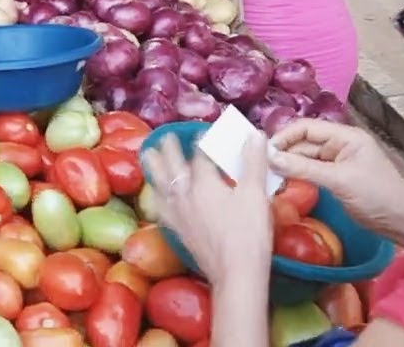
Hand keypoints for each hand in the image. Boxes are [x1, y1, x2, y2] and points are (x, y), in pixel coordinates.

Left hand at [141, 132, 272, 286]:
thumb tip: (254, 134)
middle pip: (172, 164)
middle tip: (166, 136)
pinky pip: (160, 206)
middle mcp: (184, 194)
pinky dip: (157, 195)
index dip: (204, 140)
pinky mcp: (175, 230)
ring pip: (159, 183)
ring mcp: (177, 213)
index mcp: (204, 183)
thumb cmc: (249, 233)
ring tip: (148, 154)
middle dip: (169, 148)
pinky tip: (157, 196)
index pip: (201, 154)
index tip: (205, 131)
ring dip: (154, 166)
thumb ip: (253, 162)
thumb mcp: (255, 194)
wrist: (235, 272)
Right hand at [270, 119, 403, 241]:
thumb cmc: (377, 196)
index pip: (306, 128)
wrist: (402, 222)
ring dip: (287, 167)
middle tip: (260, 167)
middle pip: (302, 143)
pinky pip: (309, 172)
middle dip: (283, 153)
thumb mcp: (339, 180)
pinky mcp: (334, 179)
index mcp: (345, 137)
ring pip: (303, 159)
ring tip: (267, 177)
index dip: (283, 136)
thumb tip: (270, 158)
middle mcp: (339, 145)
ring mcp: (337, 163)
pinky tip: (282, 184)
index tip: (263, 152)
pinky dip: (296, 177)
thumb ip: (304, 168)